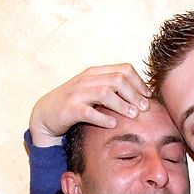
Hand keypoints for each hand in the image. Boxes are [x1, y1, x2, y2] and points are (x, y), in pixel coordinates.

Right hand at [29, 64, 150, 147]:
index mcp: (95, 73)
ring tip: (133, 116)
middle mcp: (87, 80)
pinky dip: (102, 118)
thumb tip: (141, 96)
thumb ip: (113, 90)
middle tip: (144, 108)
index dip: (139, 82)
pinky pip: (88, 112)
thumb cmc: (75, 104)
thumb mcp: (94, 91)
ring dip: (122, 104)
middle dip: (134, 94)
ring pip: (104, 93)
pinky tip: (113, 124)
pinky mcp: (69, 109)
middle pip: (117, 80)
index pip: (123, 69)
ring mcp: (76, 93)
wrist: (46, 114)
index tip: (148, 96)